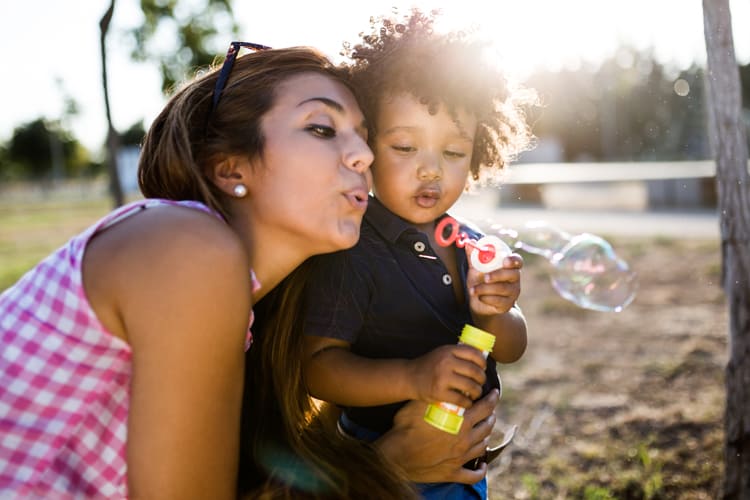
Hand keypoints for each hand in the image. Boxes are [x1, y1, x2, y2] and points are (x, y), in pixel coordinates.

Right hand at [375, 389, 498, 483]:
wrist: (396, 454)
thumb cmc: (406, 427)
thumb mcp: (421, 404)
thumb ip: (438, 396)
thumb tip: (448, 386)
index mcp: (461, 421)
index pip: (485, 406)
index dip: (492, 398)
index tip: (495, 393)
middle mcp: (465, 439)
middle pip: (487, 425)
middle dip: (490, 415)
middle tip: (489, 409)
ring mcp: (461, 458)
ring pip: (483, 446)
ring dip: (485, 437)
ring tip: (484, 431)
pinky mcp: (453, 473)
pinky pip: (474, 475)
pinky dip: (481, 470)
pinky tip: (482, 465)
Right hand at [408, 344, 486, 407]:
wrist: (410, 377)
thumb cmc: (430, 365)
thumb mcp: (442, 353)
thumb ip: (458, 354)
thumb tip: (482, 358)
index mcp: (448, 351)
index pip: (474, 354)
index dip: (483, 362)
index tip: (483, 368)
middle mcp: (446, 363)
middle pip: (475, 371)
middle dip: (482, 379)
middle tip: (480, 382)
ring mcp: (442, 378)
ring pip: (471, 386)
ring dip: (477, 392)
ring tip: (475, 393)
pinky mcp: (439, 393)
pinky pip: (461, 399)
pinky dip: (468, 403)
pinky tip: (467, 402)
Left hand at [466, 251, 522, 316]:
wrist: (479, 303)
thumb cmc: (480, 281)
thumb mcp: (476, 268)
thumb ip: (473, 256)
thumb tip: (470, 242)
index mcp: (509, 266)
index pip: (518, 261)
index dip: (513, 260)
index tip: (504, 261)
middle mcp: (514, 279)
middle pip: (512, 274)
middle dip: (497, 275)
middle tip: (485, 277)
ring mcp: (513, 292)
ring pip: (502, 288)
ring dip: (485, 288)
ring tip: (472, 290)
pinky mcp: (507, 305)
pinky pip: (498, 301)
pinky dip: (485, 298)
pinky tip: (479, 297)